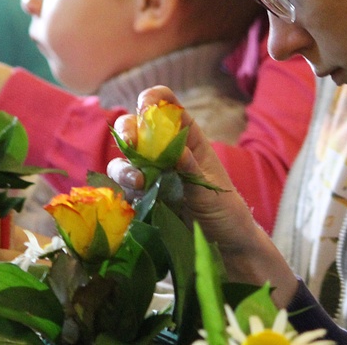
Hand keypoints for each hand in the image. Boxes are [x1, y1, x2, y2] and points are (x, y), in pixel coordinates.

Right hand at [107, 86, 298, 305]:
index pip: (167, 106)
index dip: (153, 99)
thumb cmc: (224, 209)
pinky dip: (122, 190)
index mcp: (187, 138)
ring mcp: (151, 174)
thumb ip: (191, 169)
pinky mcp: (141, 199)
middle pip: (136, 127)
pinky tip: (132, 199)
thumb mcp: (212, 189)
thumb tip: (176, 151)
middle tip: (131, 142)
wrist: (224, 246)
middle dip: (128, 129)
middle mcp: (164, 152)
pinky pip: (122, 188)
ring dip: (125, 166)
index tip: (146, 107)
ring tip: (139, 182)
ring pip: (125, 158)